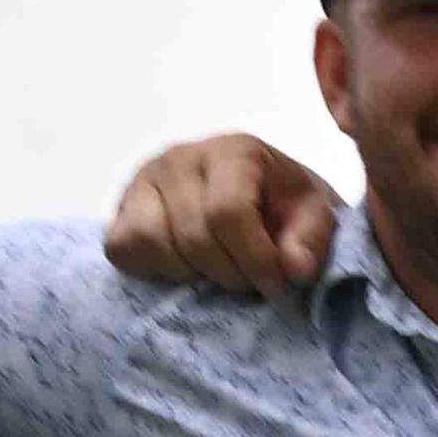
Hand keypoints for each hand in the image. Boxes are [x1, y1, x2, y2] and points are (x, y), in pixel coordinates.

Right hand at [102, 132, 337, 295]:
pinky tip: (186, 266)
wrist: (258, 198)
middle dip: (230, 274)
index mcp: (234, 151)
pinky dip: (154, 268)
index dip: (254, 259)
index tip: (276, 285)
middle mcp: (182, 157)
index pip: (228, 212)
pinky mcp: (122, 207)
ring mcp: (145, 180)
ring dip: (191, 274)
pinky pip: (123, 248)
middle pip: (194, 237)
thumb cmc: (286, 208)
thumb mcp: (315, 217)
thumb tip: (295, 268)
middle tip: (251, 281)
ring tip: (218, 270)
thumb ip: (312, 239)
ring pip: (152, 243)